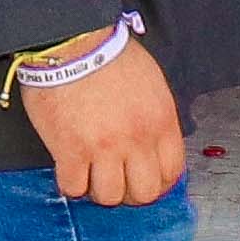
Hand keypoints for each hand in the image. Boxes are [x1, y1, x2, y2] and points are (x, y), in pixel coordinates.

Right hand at [19, 34, 186, 205]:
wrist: (73, 43)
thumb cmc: (109, 55)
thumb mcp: (151, 84)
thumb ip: (155, 119)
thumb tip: (150, 145)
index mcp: (160, 122)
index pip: (170, 172)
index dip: (156, 182)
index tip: (143, 179)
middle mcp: (136, 140)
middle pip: (143, 193)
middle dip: (129, 192)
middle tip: (116, 180)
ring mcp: (103, 148)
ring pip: (109, 197)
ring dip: (98, 189)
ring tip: (89, 175)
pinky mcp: (70, 151)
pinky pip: (73, 187)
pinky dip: (71, 184)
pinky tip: (68, 168)